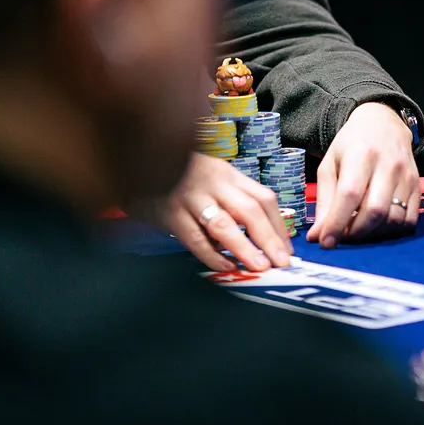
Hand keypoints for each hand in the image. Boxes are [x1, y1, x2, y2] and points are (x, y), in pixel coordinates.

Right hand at [150, 153, 292, 272]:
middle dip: (269, 239)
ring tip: (260, 267)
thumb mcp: (209, 177)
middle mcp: (214, 183)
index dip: (279, 226)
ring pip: (224, 224)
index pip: (264, 199)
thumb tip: (258, 235)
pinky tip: (225, 266)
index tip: (287, 249)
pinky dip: (211, 254)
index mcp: (228, 174)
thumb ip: (231, 199)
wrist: (136, 156)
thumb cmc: (177, 174)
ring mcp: (190, 197)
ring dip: (245, 247)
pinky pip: (194, 237)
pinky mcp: (168, 212)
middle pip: (250, 210)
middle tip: (282, 263)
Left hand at [308, 101, 418, 247]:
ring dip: (373, 234)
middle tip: (342, 237)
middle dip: (355, 233)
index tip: (325, 242)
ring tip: (358, 229)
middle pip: (374, 211)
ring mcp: (407, 175)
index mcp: (361, 154)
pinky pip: (409, 220)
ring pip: (393, 219)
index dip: (337, 223)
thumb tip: (317, 236)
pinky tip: (378, 226)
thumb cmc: (352, 146)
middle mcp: (388, 164)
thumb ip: (324, 202)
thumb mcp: (330, 166)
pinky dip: (391, 231)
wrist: (383, 125)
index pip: (350, 194)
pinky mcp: (418, 186)